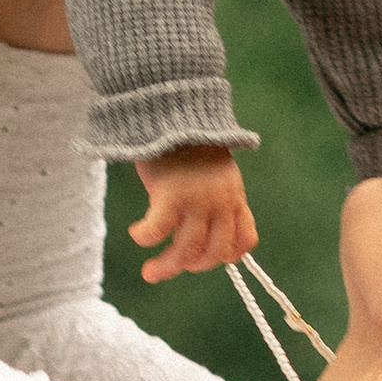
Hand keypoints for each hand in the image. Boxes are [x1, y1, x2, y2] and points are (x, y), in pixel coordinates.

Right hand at [129, 143, 257, 285]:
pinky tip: (136, 234)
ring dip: (167, 266)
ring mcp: (198, 199)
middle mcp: (221, 201)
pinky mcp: (171, 193)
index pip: (244, 240)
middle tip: (170, 268)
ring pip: (187, 250)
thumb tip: (199, 229)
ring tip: (149, 272)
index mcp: (234, 195)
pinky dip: (146, 237)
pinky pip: (158, 230)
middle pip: (214, 252)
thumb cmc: (186, 139)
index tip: (204, 258)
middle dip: (192, 266)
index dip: (226, 257)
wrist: (173, 108)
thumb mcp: (214, 171)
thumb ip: (213, 198)